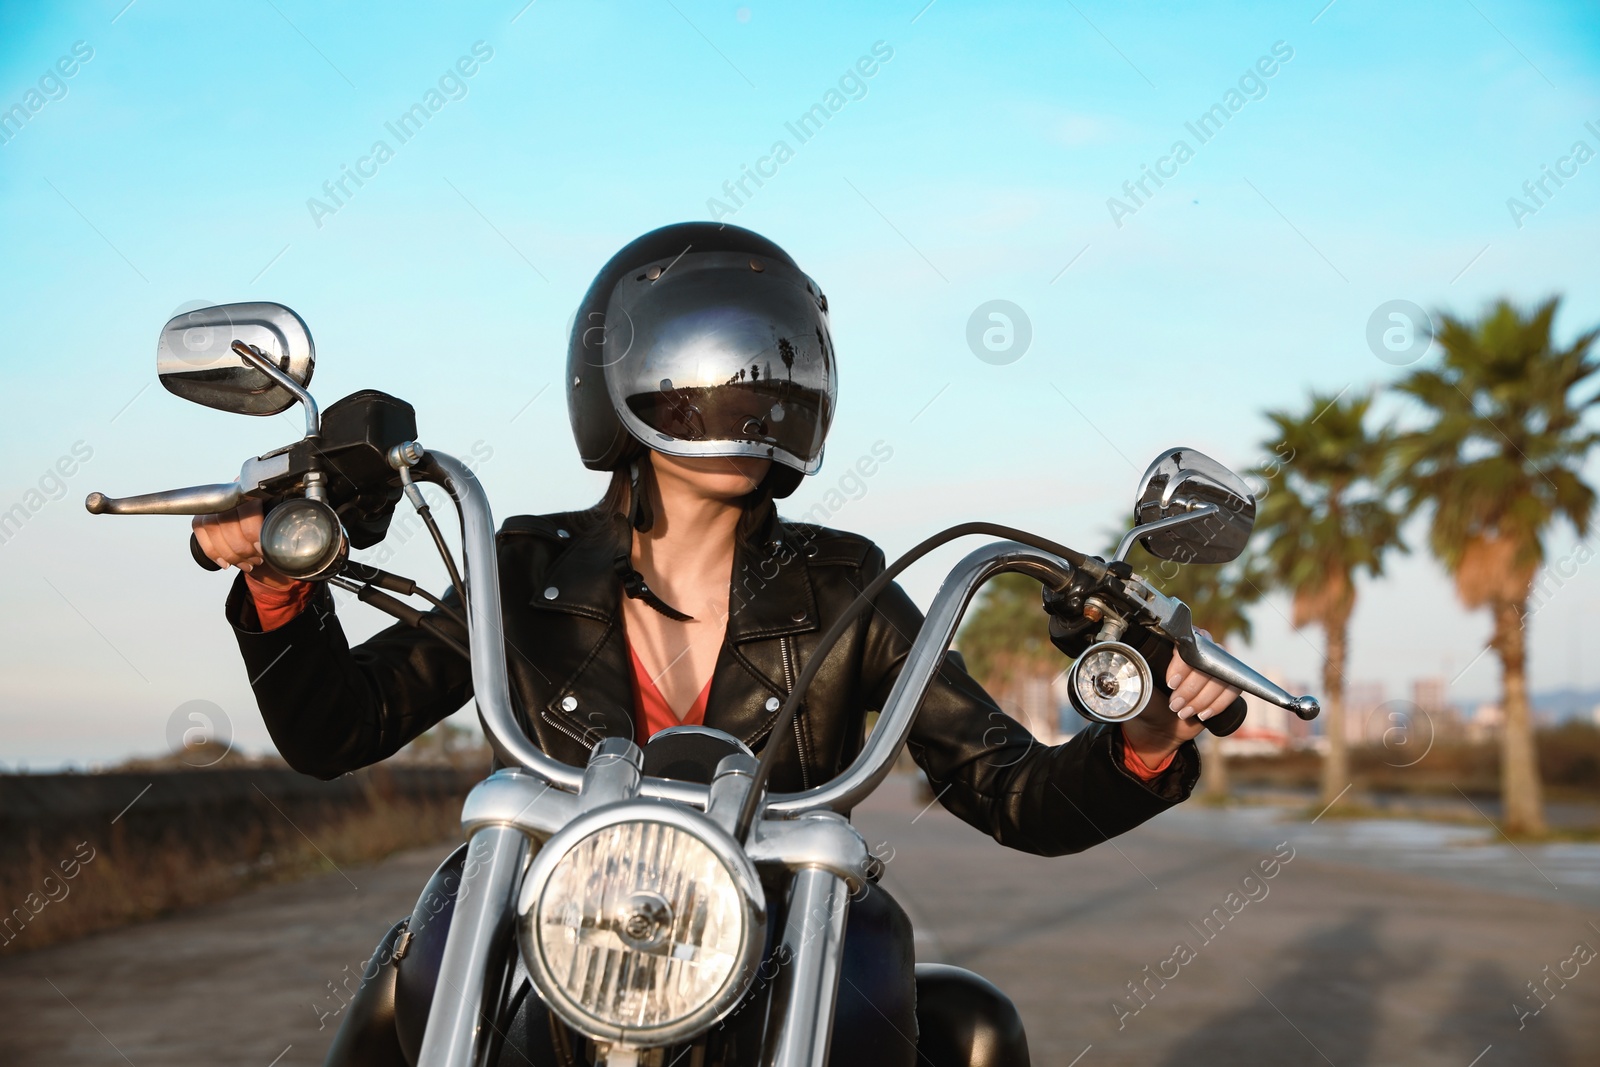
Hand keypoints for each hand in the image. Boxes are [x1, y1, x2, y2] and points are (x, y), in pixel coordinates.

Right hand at [191, 500, 297, 590]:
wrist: (264, 526)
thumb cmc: (276, 525)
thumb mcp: (284, 521)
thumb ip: (284, 523)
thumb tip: (296, 534)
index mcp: (254, 489)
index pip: (247, 507)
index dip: (252, 531)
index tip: (262, 549)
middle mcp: (231, 491)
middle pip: (227, 520)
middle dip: (242, 548)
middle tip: (257, 559)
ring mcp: (214, 504)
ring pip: (213, 527)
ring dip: (230, 553)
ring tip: (248, 564)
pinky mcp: (201, 516)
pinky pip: (201, 532)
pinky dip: (213, 552)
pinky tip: (227, 563)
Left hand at [1121, 632, 1240, 766]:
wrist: (1159, 725)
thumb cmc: (1148, 702)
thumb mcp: (1139, 687)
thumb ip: (1137, 674)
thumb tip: (1130, 665)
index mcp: (1177, 644)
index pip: (1189, 645)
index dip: (1183, 666)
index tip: (1171, 683)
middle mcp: (1200, 650)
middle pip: (1208, 664)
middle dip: (1191, 689)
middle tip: (1174, 705)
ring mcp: (1216, 667)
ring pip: (1222, 678)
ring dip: (1202, 699)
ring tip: (1183, 712)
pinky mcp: (1227, 684)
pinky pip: (1233, 690)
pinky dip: (1217, 705)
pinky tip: (1202, 715)